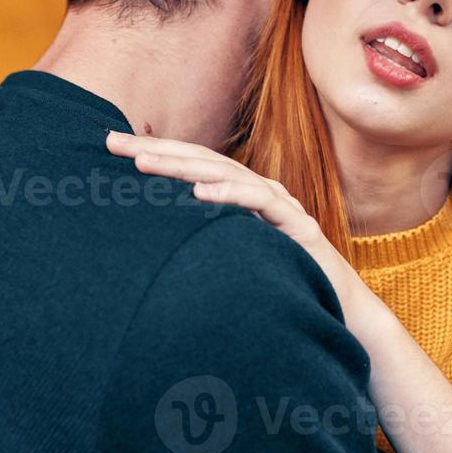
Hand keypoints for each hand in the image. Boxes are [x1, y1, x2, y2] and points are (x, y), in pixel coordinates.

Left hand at [106, 131, 376, 323]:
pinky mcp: (298, 226)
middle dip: (155, 150)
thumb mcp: (233, 257)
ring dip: (182, 166)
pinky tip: (199, 193)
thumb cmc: (284, 283)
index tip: (109, 146)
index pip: (190, 165)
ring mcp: (280, 205)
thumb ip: (203, 241)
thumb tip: (153, 243)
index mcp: (241, 195)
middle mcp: (259, 191)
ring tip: (143, 162)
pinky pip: (261, 204)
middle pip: (201, 160)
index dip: (153, 152)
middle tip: (112, 143)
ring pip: (226, 174)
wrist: (341, 309)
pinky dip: (230, 195)